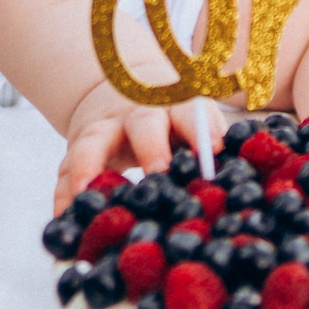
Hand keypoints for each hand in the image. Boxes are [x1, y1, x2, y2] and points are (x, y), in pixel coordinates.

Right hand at [52, 86, 222, 213]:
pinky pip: (63, 172)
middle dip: (151, 148)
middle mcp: (136, 115)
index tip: (212, 153)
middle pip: (144, 124)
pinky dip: (62, 197)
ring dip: (88, 169)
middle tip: (159, 175)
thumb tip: (246, 178)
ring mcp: (102, 131)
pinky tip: (62, 221)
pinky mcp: (76, 151)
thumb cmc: (172, 117)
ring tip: (87, 197)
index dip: (201, 132)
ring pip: (91, 145)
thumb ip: (212, 142)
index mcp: (174, 106)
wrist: (117, 87)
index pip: (191, 113)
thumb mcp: (195, 119)